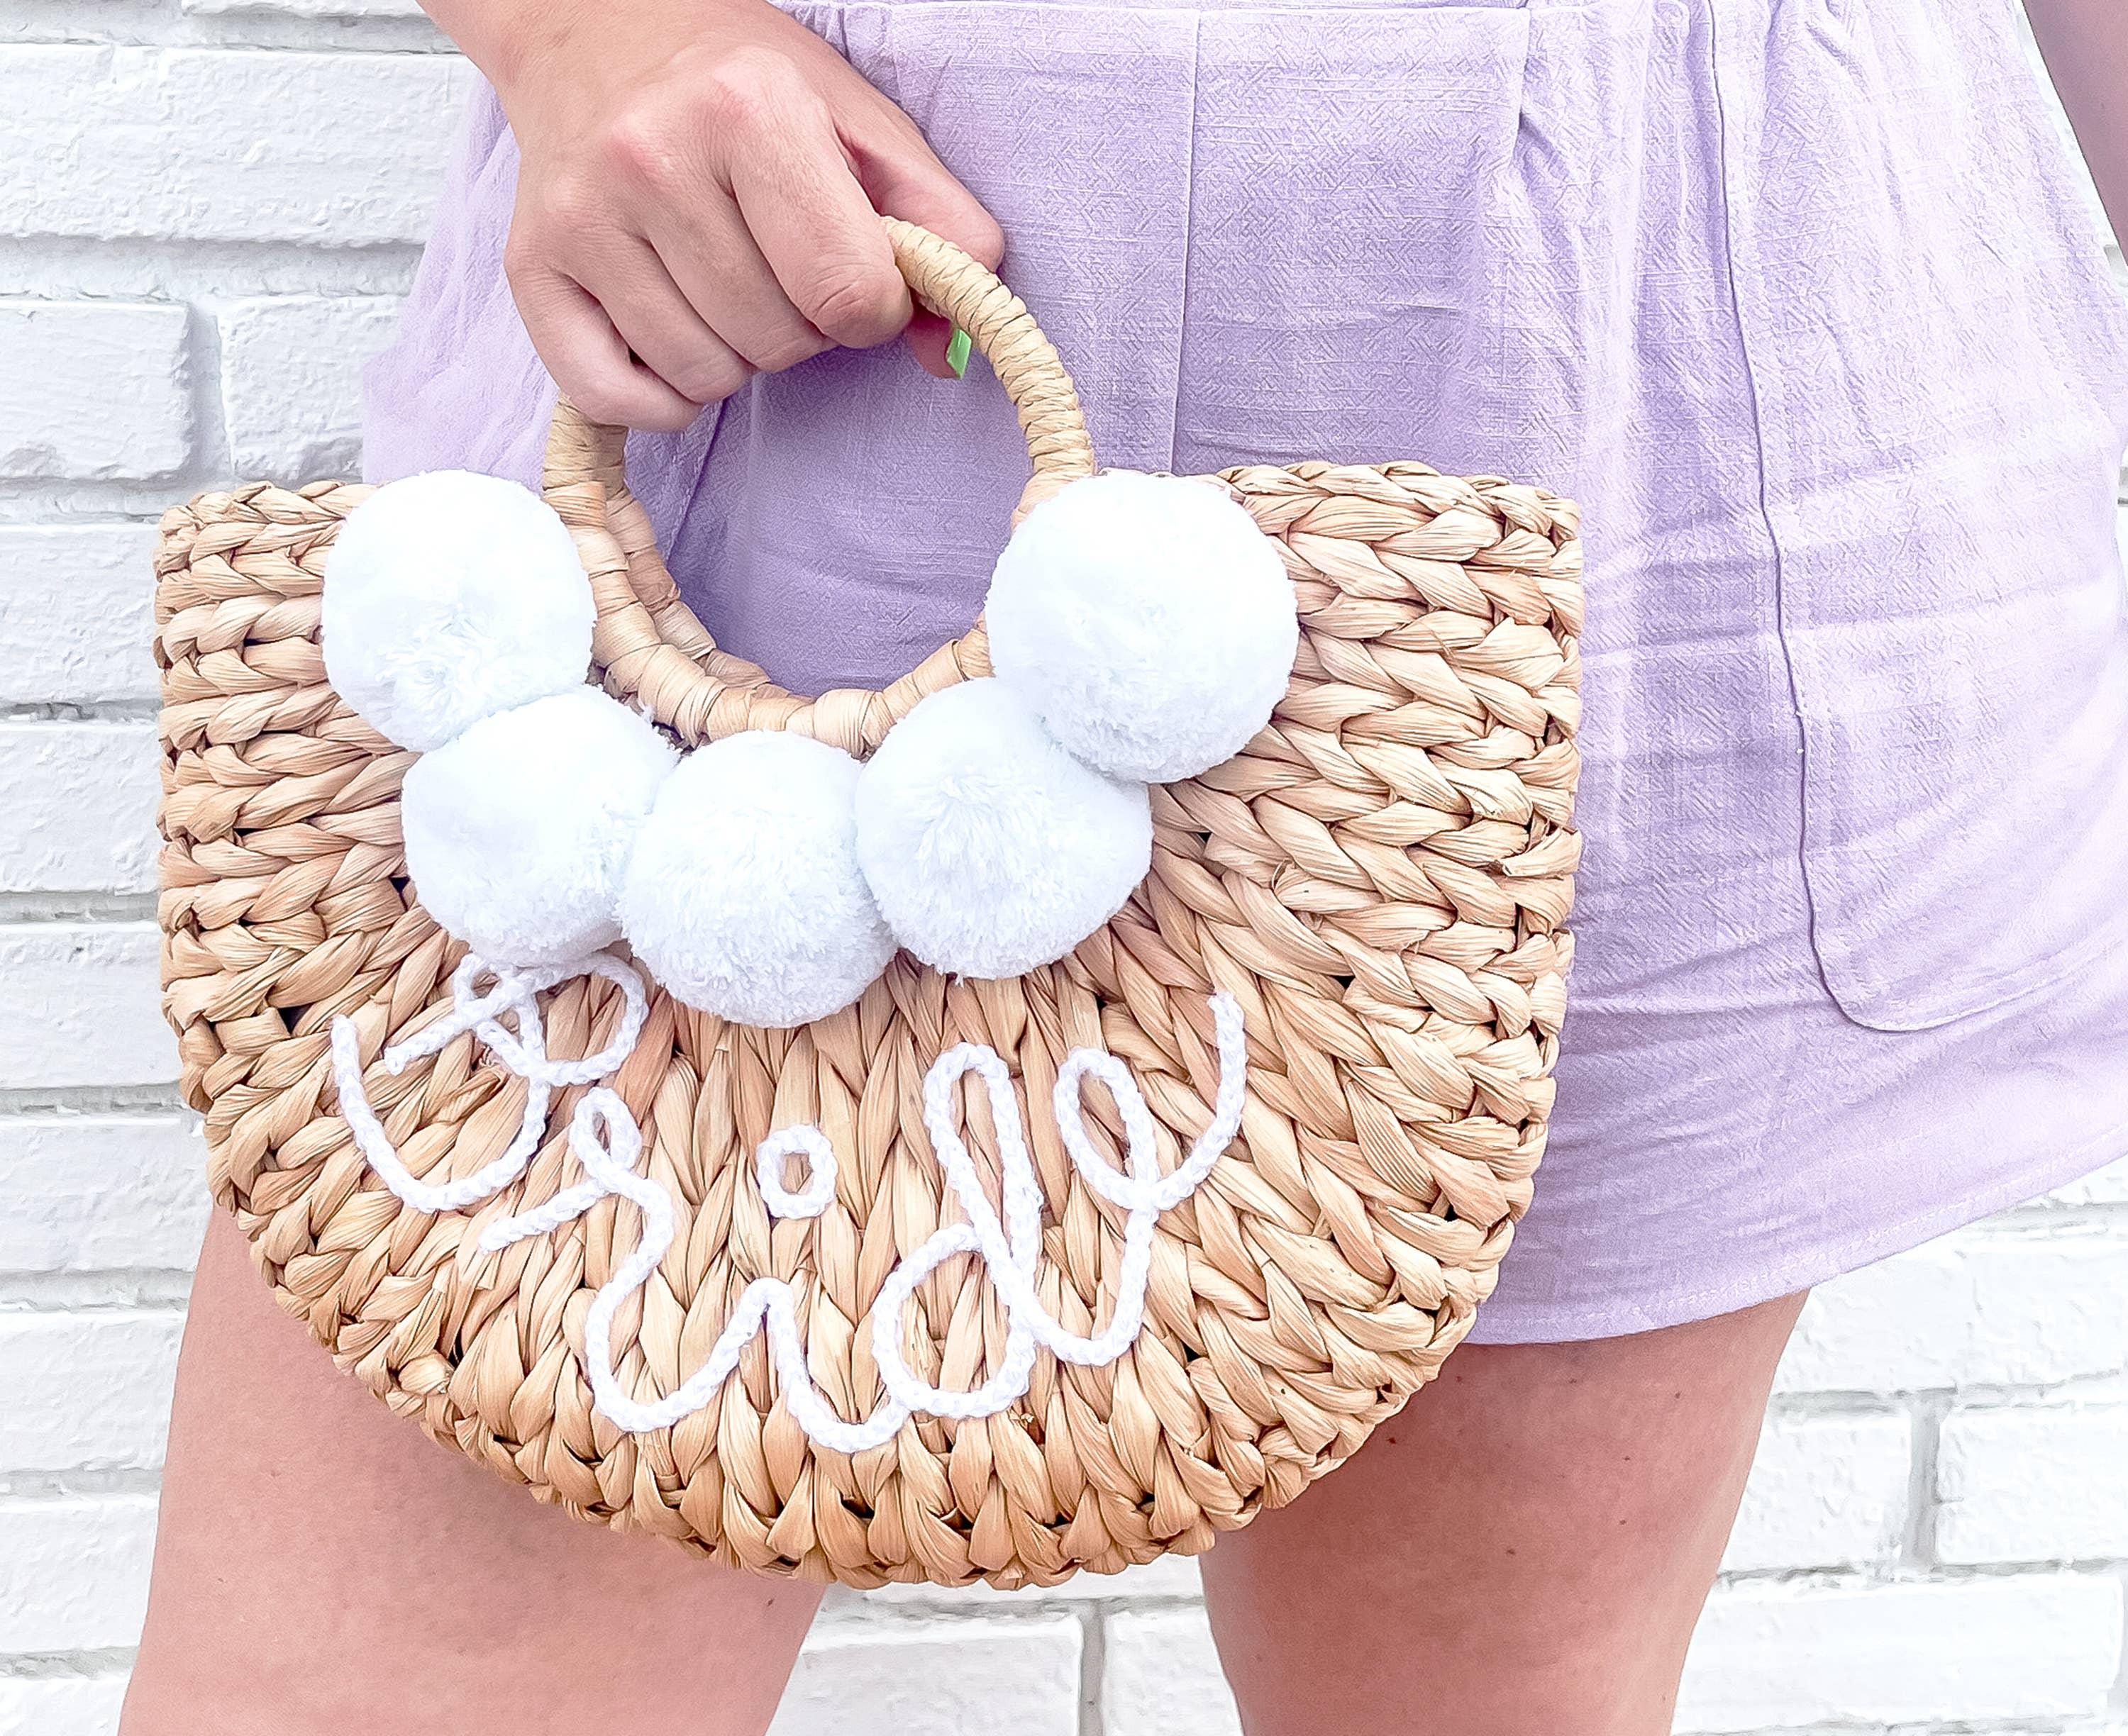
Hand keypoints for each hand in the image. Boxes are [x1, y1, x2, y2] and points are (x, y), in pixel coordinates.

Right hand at [430, 0, 1003, 428]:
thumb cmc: (741, 83)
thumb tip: (955, 349)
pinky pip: (620, 398)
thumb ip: (939, 229)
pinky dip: (664, 395)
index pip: (848, 292)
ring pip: (708, 377)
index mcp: (749, 111)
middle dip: (803, 326)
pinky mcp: (533, 267)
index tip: (857, 278)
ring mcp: (584, 217)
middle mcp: (652, 158)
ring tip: (724, 278)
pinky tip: (676, 331)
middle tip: (779, 265)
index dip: (874, 309)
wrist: (596, 26)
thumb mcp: (862, 124)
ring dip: (737, 354)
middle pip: (779, 342)